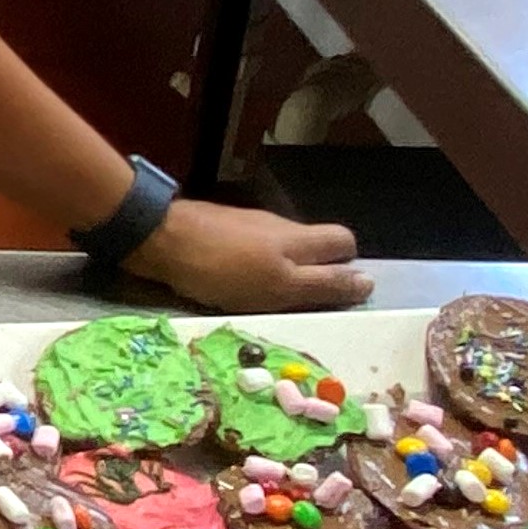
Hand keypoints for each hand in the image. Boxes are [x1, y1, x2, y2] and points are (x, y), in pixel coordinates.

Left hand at [123, 199, 371, 313]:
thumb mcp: (280, 286)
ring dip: (282, 272)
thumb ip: (322, 284)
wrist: (160, 239)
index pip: (344, 241)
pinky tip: (234, 287)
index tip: (337, 296)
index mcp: (300, 238)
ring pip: (281, 248)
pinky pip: (249, 251)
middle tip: (301, 303)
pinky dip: (251, 268)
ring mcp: (248, 225)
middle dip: (315, 272)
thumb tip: (367, 283)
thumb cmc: (224, 269)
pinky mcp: (221, 230)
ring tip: (267, 301)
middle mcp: (280, 226)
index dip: (348, 267)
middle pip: (313, 244)